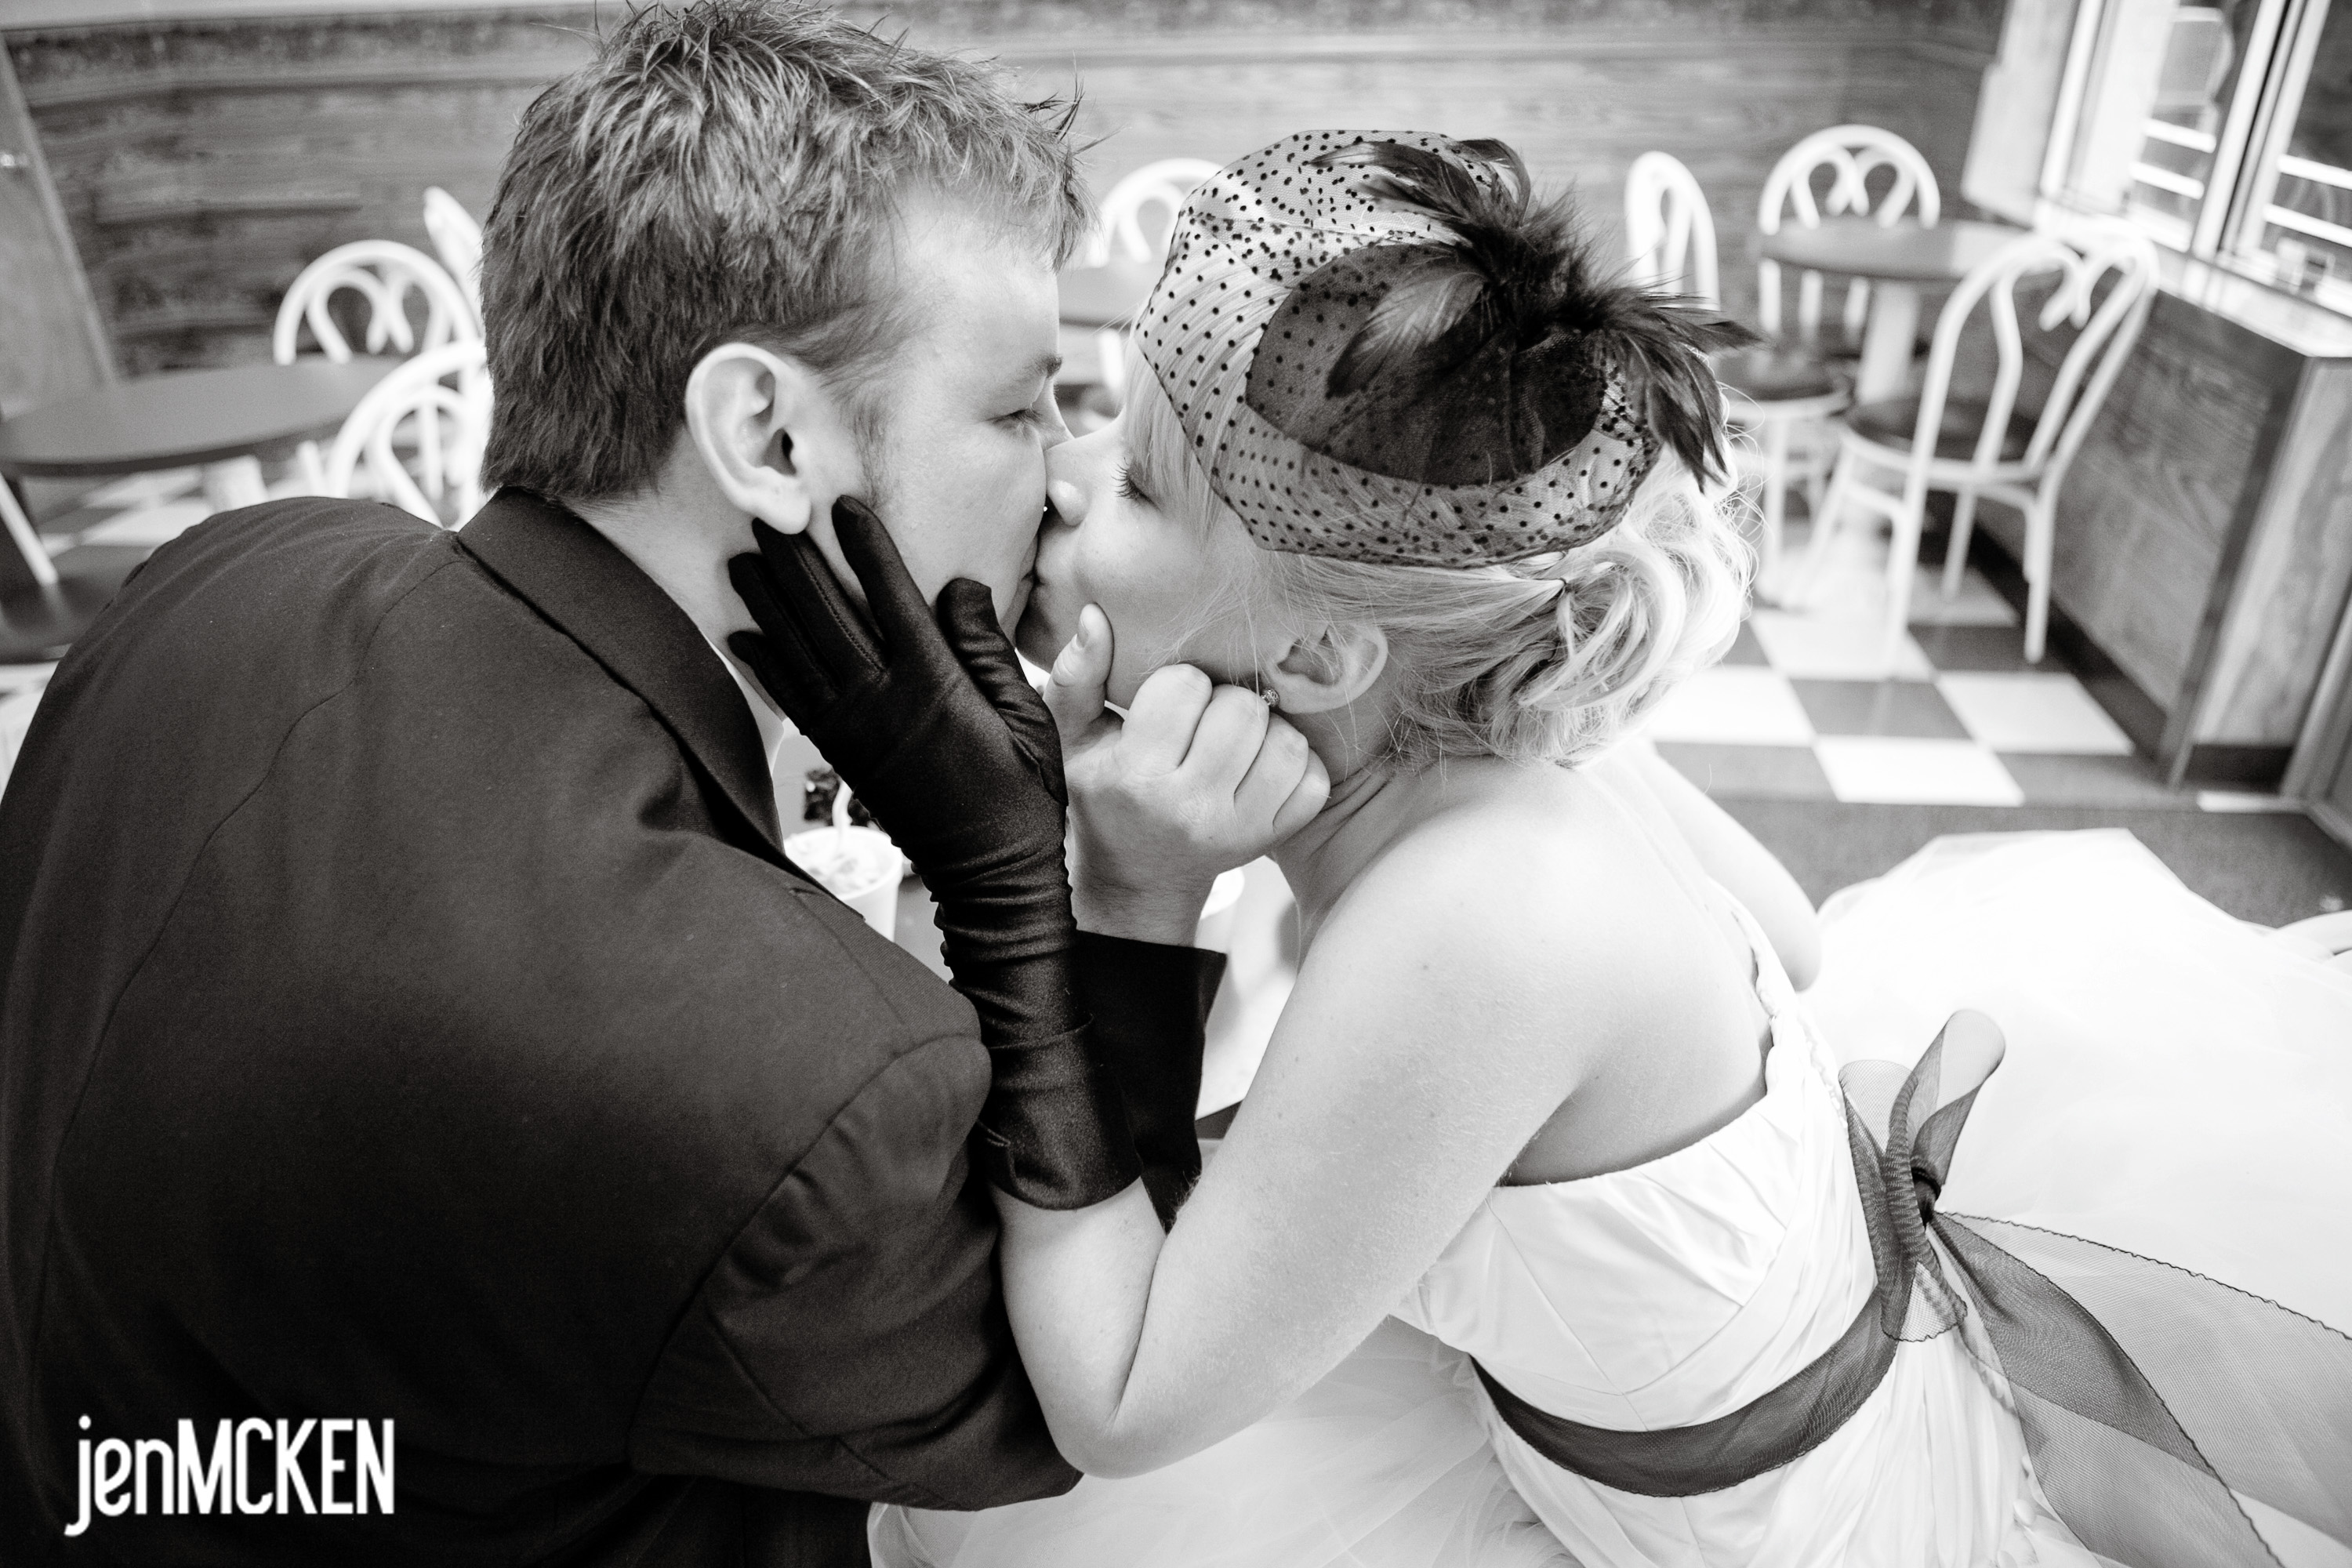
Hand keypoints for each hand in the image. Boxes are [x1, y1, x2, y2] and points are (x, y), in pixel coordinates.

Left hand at [727, 501, 1067, 1017]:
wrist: (991, 873)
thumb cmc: (1023, 789)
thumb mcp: (1028, 713)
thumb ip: (987, 647)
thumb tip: (957, 585)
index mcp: (934, 684)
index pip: (891, 597)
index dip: (865, 546)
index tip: (842, 504)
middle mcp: (883, 702)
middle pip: (825, 615)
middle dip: (795, 562)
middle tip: (768, 515)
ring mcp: (854, 731)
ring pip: (796, 652)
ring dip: (766, 603)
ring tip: (742, 560)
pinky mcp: (841, 756)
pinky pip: (790, 699)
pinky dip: (762, 664)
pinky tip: (740, 634)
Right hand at [1045, 606, 1329, 944]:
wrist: (1137, 878)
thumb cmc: (1106, 796)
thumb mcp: (1075, 739)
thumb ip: (1078, 675)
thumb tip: (1095, 615)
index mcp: (1137, 775)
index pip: (1185, 685)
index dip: (1179, 684)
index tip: (1167, 707)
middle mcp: (1190, 807)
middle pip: (1243, 708)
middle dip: (1225, 702)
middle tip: (1204, 723)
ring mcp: (1237, 828)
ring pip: (1285, 740)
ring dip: (1263, 731)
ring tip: (1235, 742)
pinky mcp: (1271, 838)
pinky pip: (1314, 780)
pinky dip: (1295, 764)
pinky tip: (1261, 766)